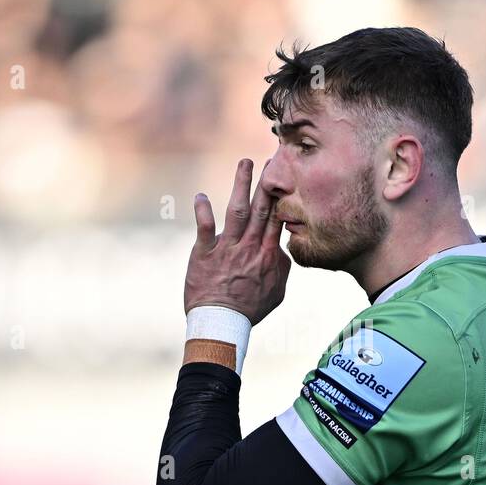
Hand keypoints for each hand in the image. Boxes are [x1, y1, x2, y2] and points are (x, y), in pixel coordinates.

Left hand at [184, 158, 290, 325]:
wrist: (222, 323)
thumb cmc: (250, 309)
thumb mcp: (277, 290)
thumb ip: (281, 266)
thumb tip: (281, 247)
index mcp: (267, 254)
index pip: (277, 219)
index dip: (282, 196)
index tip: (285, 178)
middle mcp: (249, 247)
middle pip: (261, 209)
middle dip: (267, 183)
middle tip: (271, 161)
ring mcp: (227, 249)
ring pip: (237, 211)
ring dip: (242, 185)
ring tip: (246, 163)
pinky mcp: (204, 253)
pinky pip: (204, 228)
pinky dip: (203, 211)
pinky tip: (200, 196)